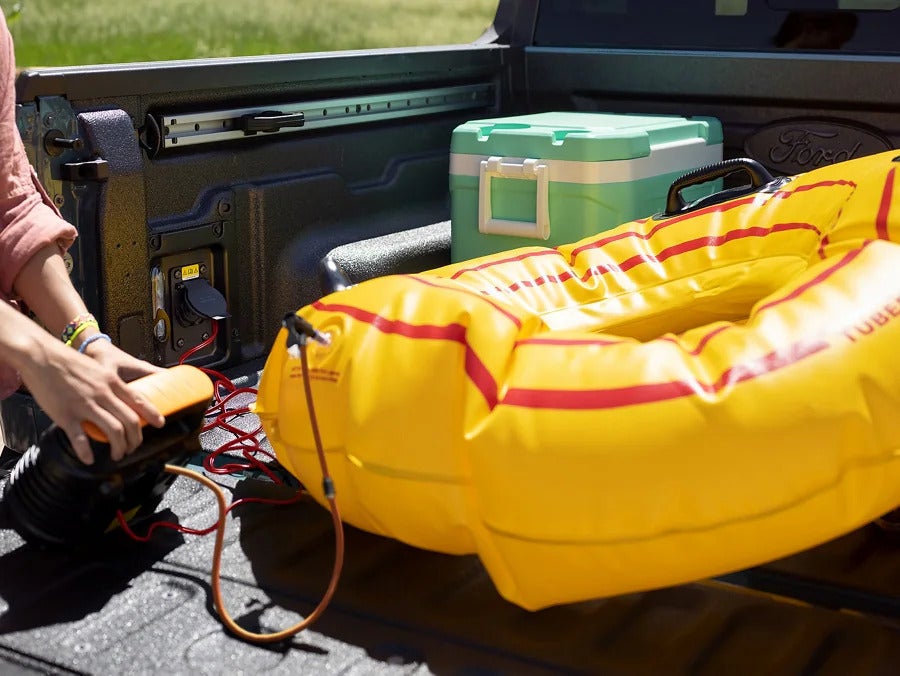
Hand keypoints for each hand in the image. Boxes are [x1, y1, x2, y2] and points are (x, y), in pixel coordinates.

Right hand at [18, 337, 165, 464]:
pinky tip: (89, 459)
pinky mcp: (66, 415)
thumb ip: (109, 385)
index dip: (152, 415)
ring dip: (119, 447)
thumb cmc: (67, 361)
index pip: (139, 401)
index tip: (160, 424)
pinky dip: (87, 452)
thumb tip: (118, 398)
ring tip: (118, 455)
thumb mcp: (97, 369)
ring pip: (113, 431)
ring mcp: (85, 405)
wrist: (41, 355)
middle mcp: (103, 394)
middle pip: (130, 421)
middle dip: (136, 439)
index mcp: (111, 382)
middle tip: (134, 448)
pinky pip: (80, 438)